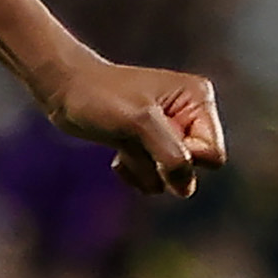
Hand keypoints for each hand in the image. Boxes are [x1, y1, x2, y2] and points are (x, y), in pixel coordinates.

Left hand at [38, 58, 226, 196]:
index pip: (213, 155)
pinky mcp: (150, 146)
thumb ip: (171, 155)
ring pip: (174, 180)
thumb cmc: (99, 97)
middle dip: (163, 165)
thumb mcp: (139, 122)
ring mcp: (169, 132)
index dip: (186, 159)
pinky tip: (119, 154)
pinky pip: (156, 181)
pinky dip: (136, 173)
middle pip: (195, 170)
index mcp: (197, 99)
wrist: (64, 91)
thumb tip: (185, 186)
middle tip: (138, 140)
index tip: (156, 142)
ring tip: (125, 143)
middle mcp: (189, 115)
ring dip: (146, 170)